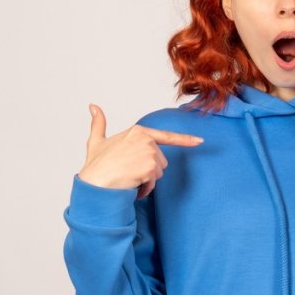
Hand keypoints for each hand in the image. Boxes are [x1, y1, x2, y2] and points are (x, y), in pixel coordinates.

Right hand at [78, 103, 204, 198]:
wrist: (93, 183)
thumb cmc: (96, 165)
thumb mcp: (96, 141)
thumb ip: (98, 123)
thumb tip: (93, 106)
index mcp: (138, 131)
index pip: (167, 136)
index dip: (186, 139)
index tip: (201, 141)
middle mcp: (146, 140)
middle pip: (162, 160)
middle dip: (148, 170)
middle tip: (129, 172)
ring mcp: (149, 153)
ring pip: (159, 172)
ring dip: (146, 180)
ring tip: (129, 178)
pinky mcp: (150, 167)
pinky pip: (154, 182)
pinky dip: (144, 188)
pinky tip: (131, 186)